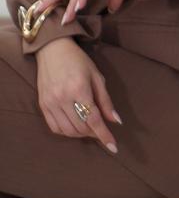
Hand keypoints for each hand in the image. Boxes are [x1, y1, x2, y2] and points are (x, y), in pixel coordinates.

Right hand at [35, 37, 120, 153]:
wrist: (52, 49)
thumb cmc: (78, 61)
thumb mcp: (97, 76)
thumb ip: (106, 100)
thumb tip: (116, 121)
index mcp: (79, 89)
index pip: (94, 119)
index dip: (104, 135)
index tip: (113, 147)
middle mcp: (63, 98)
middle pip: (81, 127)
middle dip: (94, 133)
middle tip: (101, 129)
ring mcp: (50, 103)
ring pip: (67, 131)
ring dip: (81, 134)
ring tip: (89, 127)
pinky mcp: (42, 105)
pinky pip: (55, 128)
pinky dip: (67, 132)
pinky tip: (75, 125)